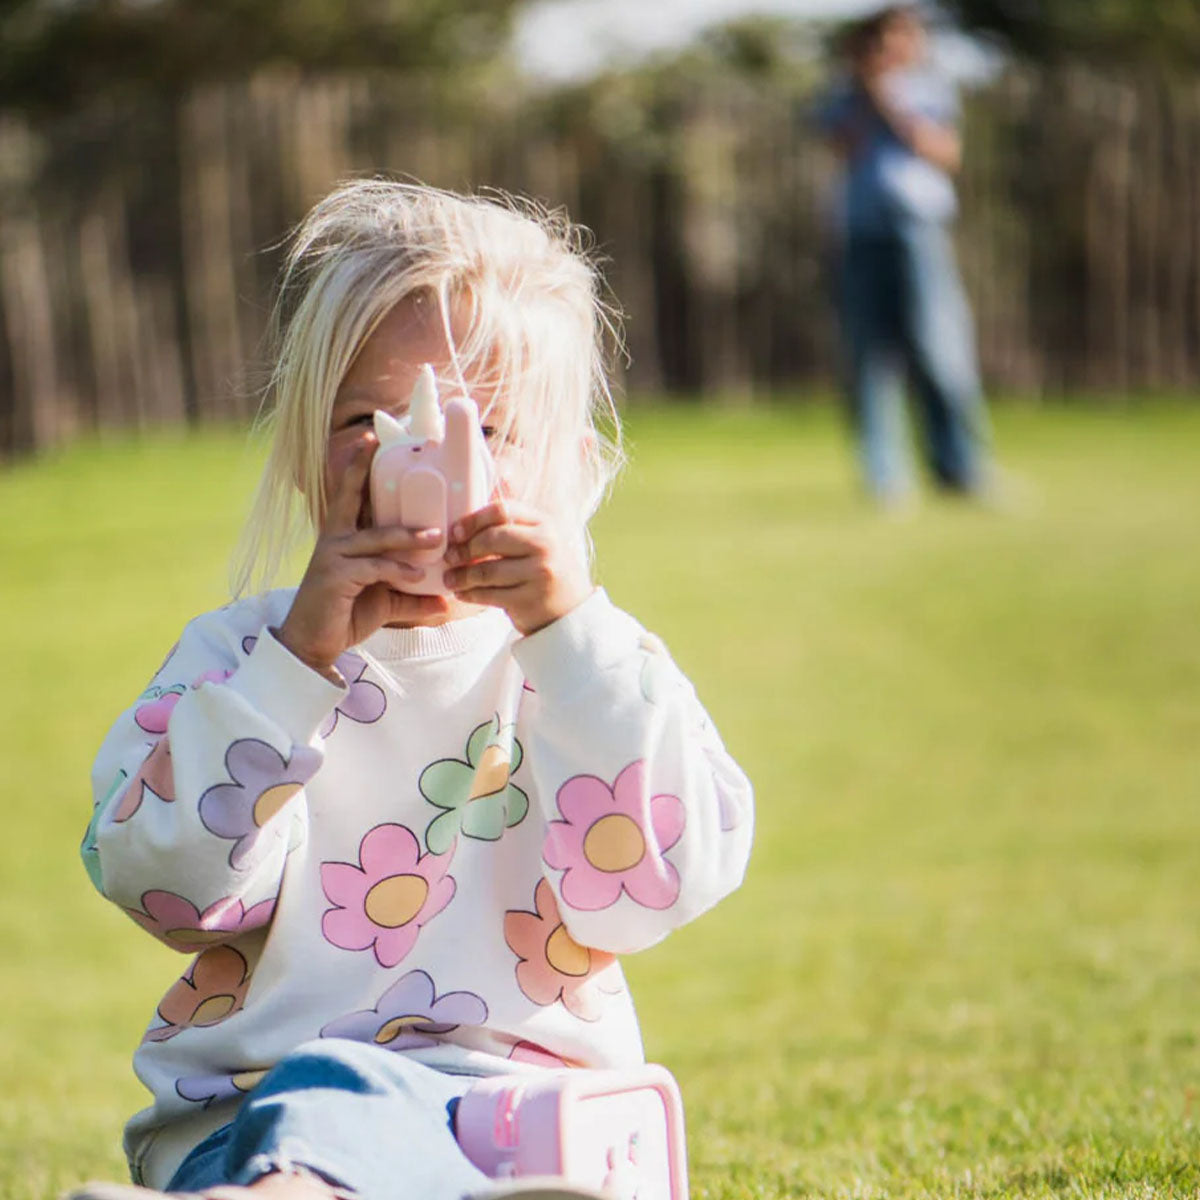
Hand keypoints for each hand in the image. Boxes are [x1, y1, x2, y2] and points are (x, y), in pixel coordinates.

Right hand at [277, 440, 448, 680]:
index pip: (350, 495)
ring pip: (375, 538)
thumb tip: (446, 600)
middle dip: (367, 472)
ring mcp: (332, 556)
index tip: (369, 438)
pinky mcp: (335, 576)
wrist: (313, 645)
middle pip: (352, 498)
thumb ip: (412, 596)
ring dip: (408, 537)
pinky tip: (417, 575)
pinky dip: (398, 570)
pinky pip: (374, 568)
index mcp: (342, 538)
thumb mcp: (384, 602)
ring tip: (436, 538)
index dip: (357, 467)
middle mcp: (334, 540)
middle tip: (395, 454)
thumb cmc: (344, 615)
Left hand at [442, 499, 593, 635]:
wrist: (570, 610)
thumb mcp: (538, 538)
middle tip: (449, 557)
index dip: (473, 519)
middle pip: (492, 539)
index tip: (456, 531)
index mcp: (544, 524)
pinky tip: (462, 593)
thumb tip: (488, 492)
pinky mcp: (528, 600)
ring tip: (450, 579)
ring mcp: (538, 574)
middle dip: (464, 549)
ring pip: (486, 570)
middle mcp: (545, 546)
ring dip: (461, 575)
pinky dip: (470, 594)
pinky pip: (489, 595)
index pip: (502, 510)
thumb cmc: (544, 568)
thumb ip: (514, 519)